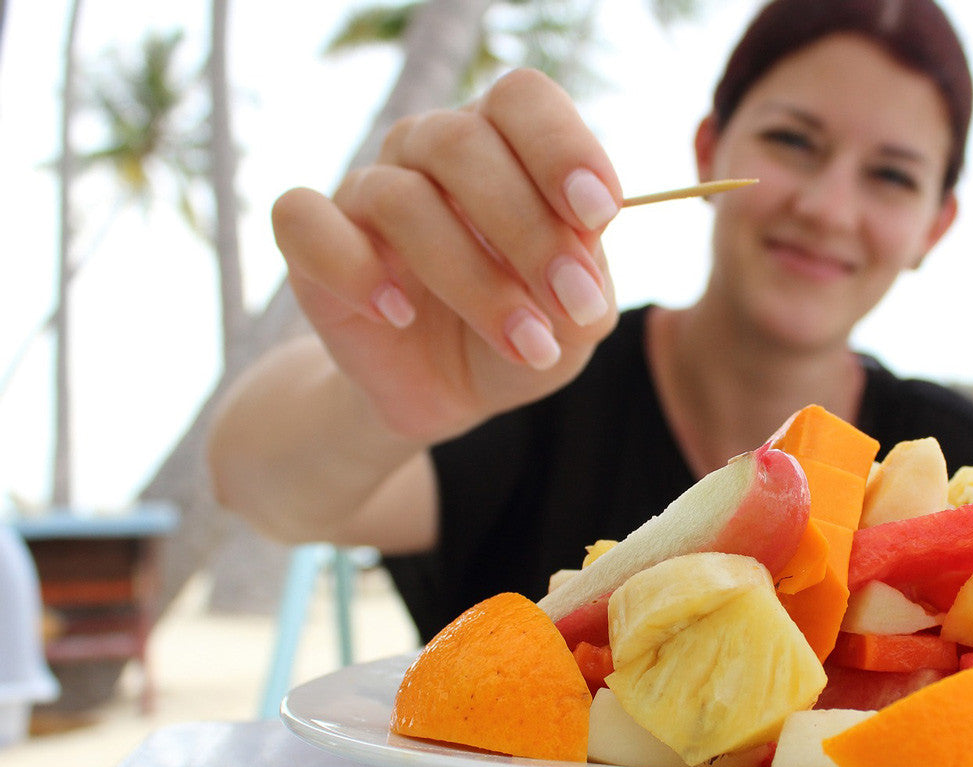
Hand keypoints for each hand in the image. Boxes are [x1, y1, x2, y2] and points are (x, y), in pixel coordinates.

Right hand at [271, 69, 623, 442]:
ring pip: (401, 198)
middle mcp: (430, 149)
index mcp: (503, 143)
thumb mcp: (576, 318)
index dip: (560, 146)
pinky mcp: (311, 244)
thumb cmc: (523, 332)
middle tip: (572, 303)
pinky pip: (305, 223)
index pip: (521, 98)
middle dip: (528, 229)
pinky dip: (354, 269)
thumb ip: (588, 279)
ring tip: (524, 342)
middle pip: (463, 142)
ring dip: (472, 278)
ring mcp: (367, 192)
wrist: (451, 394)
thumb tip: (580, 255)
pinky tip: (398, 315)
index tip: (598, 213)